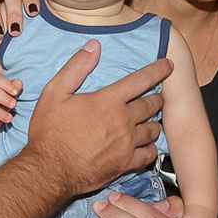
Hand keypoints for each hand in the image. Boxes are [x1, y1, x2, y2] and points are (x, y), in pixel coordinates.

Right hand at [26, 40, 172, 195]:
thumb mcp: (55, 92)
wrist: (49, 171)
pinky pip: (149, 154)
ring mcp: (126, 144)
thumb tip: (93, 46)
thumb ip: (76, 67)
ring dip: (154, 122)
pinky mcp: (125, 164)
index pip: (141, 80)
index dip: (158, 70)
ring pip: (153, 129)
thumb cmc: (50, 132)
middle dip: (156, 98)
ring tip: (150, 120)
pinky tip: (146, 145)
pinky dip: (151, 148)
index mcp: (109, 101)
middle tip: (156, 96)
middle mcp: (123, 121)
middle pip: (151, 104)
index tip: (168, 65)